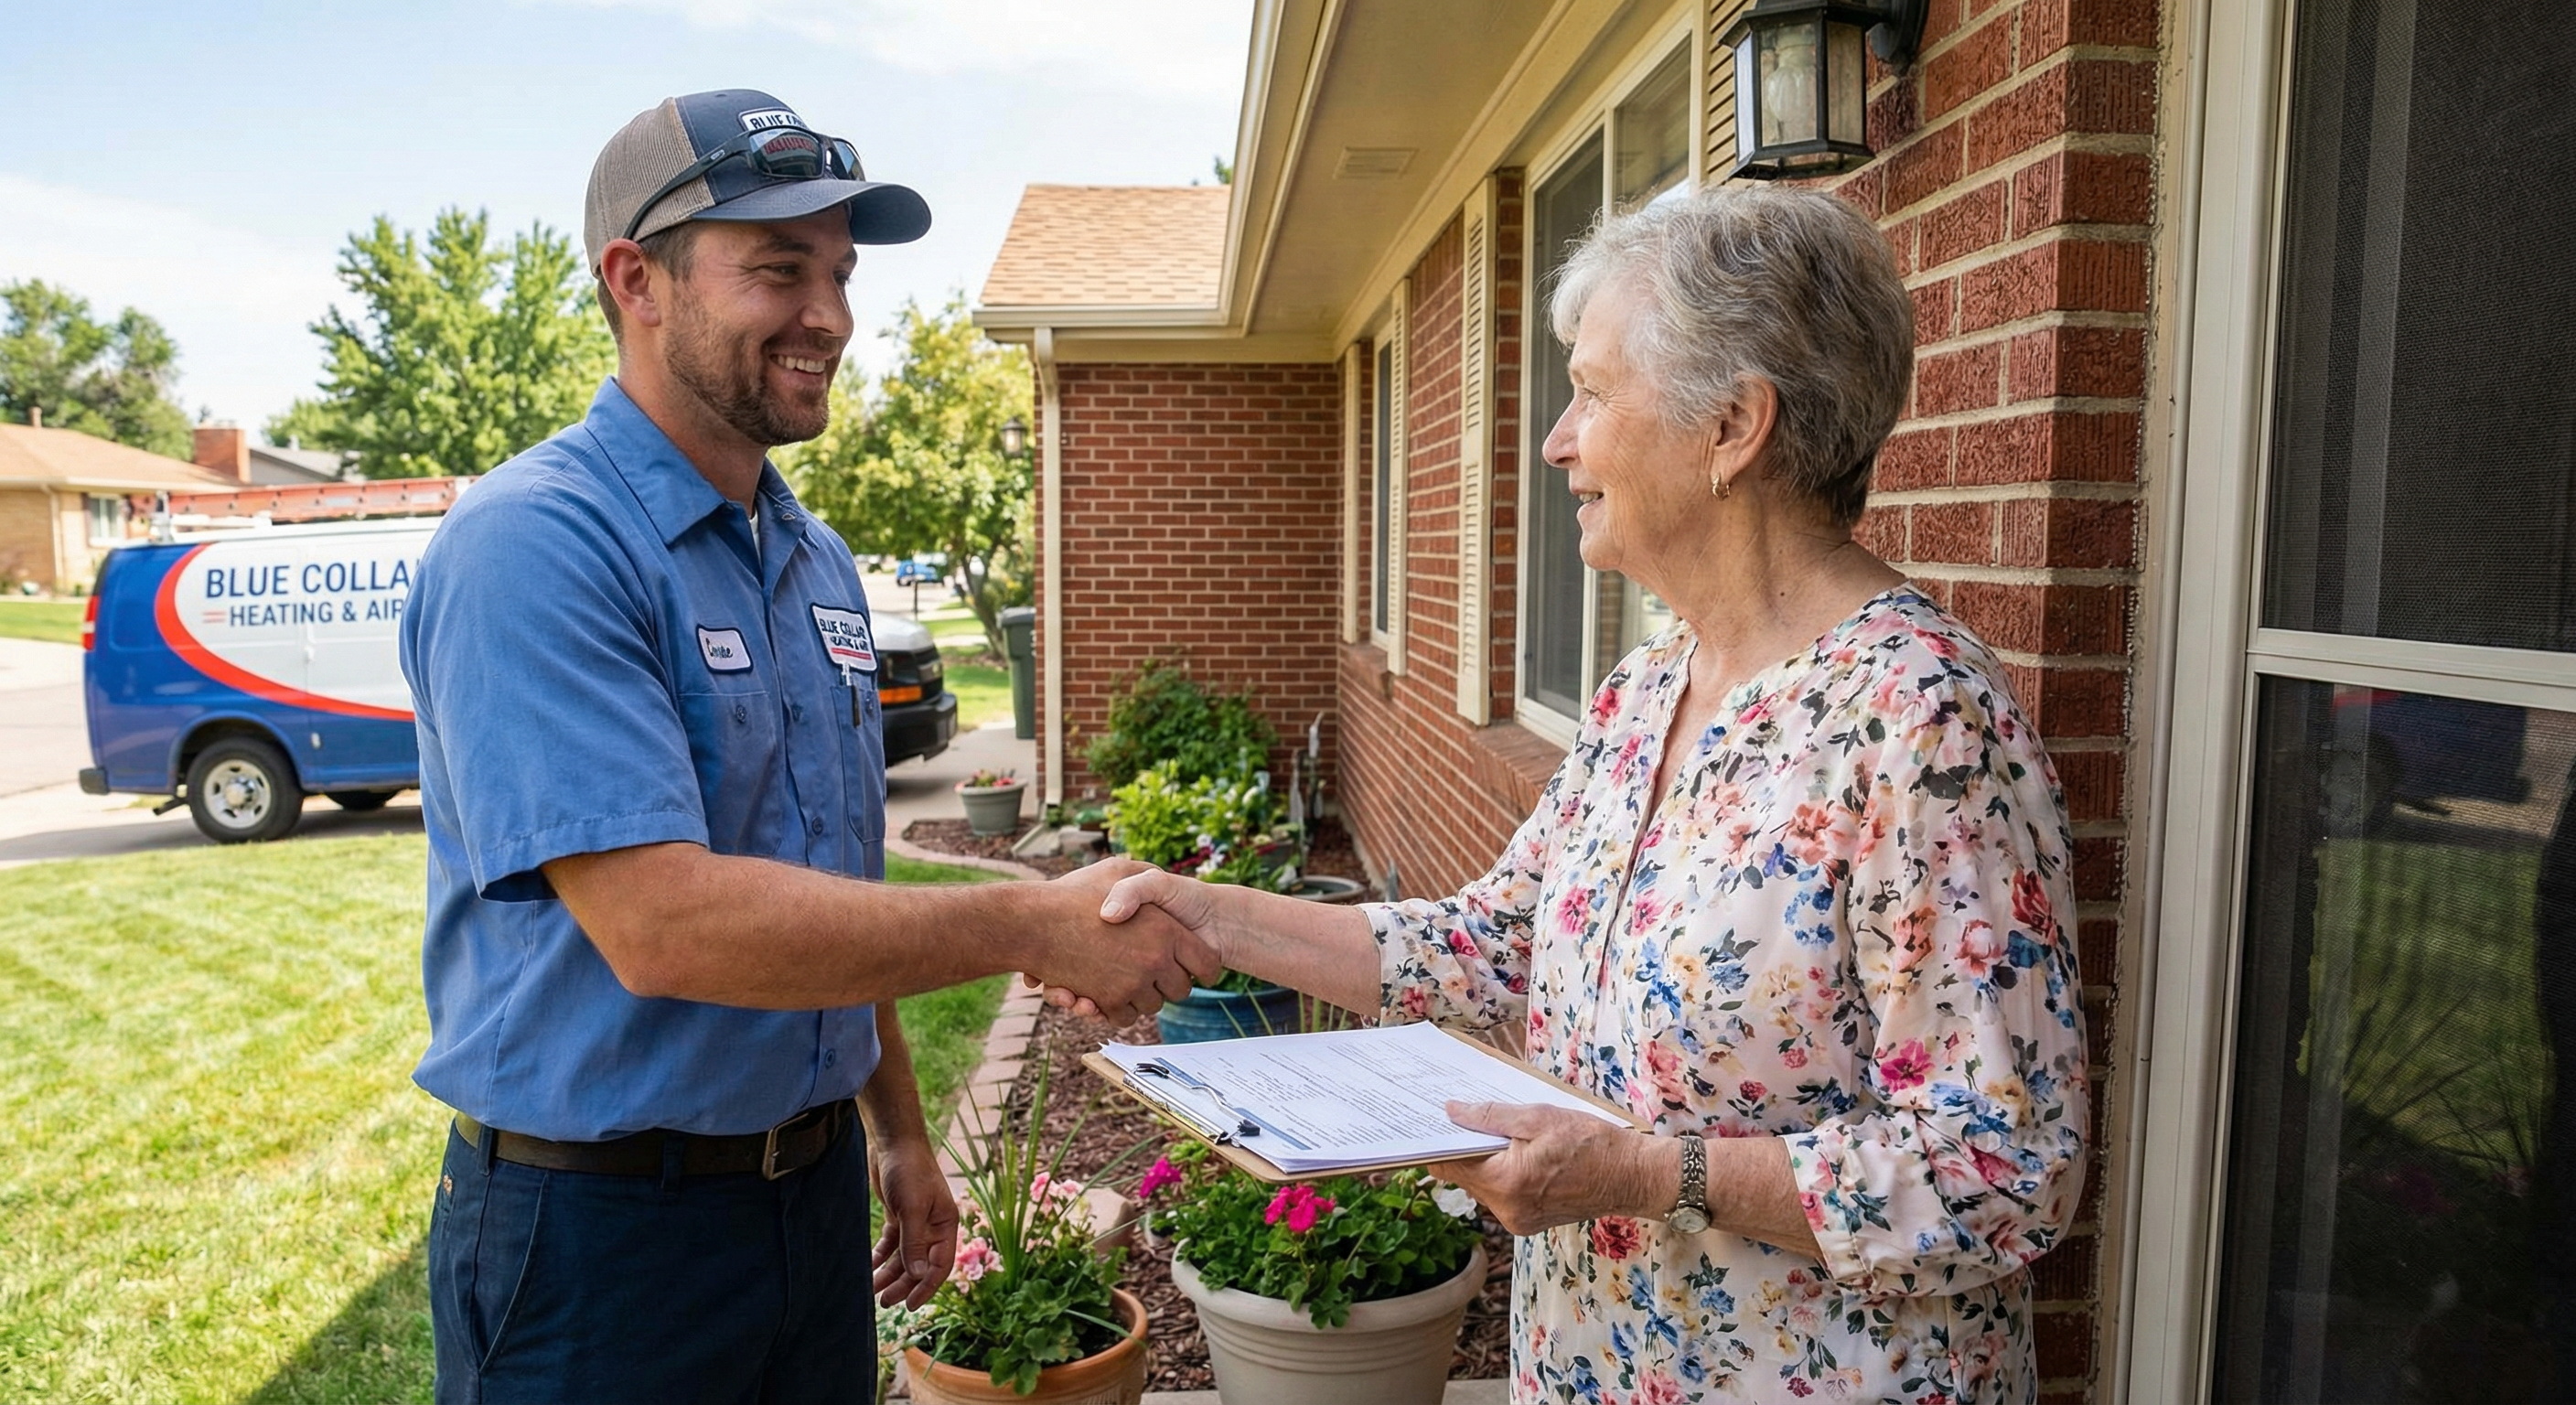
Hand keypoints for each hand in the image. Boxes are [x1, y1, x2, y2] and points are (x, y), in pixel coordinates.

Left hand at [871, 1132, 957, 1308]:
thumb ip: (915, 1242)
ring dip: (890, 1274)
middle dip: (904, 1284)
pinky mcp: (899, 1215)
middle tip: (885, 1302)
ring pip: (904, 1257)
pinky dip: (881, 1257)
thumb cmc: (909, 1170)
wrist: (893, 1142)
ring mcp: (916, 1221)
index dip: (926, 1287)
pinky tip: (869, 1267)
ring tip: (872, 1290)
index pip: (940, 1265)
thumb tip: (919, 1275)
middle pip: (920, 1265)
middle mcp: (933, 1226)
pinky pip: (891, 1244)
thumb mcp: (912, 1207)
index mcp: (946, 1225)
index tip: (910, 1306)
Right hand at [1023, 859, 1222, 1023]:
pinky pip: (1126, 1016)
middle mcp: (1155, 959)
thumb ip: (1146, 879)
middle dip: (1169, 983)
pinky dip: (1118, 1008)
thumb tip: (1165, 889)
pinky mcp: (1107, 1002)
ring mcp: (1131, 984)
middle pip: (1180, 990)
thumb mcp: (1117, 870)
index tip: (1196, 967)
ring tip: (1127, 976)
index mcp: (1166, 929)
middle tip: (1156, 971)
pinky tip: (1108, 988)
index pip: (1207, 963)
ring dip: (1142, 996)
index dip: (1203, 966)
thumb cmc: (1072, 894)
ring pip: (1152, 1006)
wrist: (1030, 923)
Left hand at [1426, 1102, 1669, 1235]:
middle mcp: (1506, 1210)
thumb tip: (1451, 1112)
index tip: (1431, 1123)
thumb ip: (1490, 1117)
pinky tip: (1518, 1155)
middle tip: (1469, 1118)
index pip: (1450, 1164)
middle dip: (1465, 1148)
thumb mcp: (1538, 1117)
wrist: (1632, 1177)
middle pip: (1464, 1176)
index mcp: (1505, 1183)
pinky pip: (1500, 1196)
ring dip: (1485, 1161)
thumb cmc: (1591, 1143)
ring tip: (1501, 1134)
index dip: (1439, 1141)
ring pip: (1481, 1187)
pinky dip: (1502, 1175)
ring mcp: (1517, 1221)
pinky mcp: (1528, 1224)